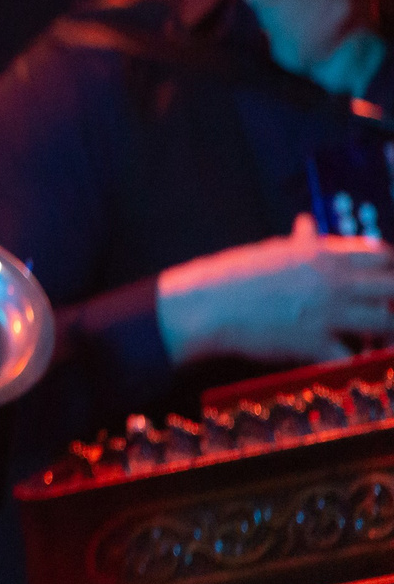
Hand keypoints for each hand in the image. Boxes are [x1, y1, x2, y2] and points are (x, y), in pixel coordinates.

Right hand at [156, 213, 393, 367]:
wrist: (208, 306)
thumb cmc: (235, 276)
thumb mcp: (273, 252)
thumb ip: (301, 242)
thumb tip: (307, 223)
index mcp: (323, 255)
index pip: (381, 255)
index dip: (390, 268)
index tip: (385, 280)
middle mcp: (333, 282)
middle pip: (393, 287)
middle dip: (393, 299)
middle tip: (382, 310)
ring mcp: (327, 313)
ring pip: (386, 322)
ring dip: (385, 332)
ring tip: (373, 338)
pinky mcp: (315, 343)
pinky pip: (353, 356)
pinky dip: (356, 360)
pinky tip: (350, 359)